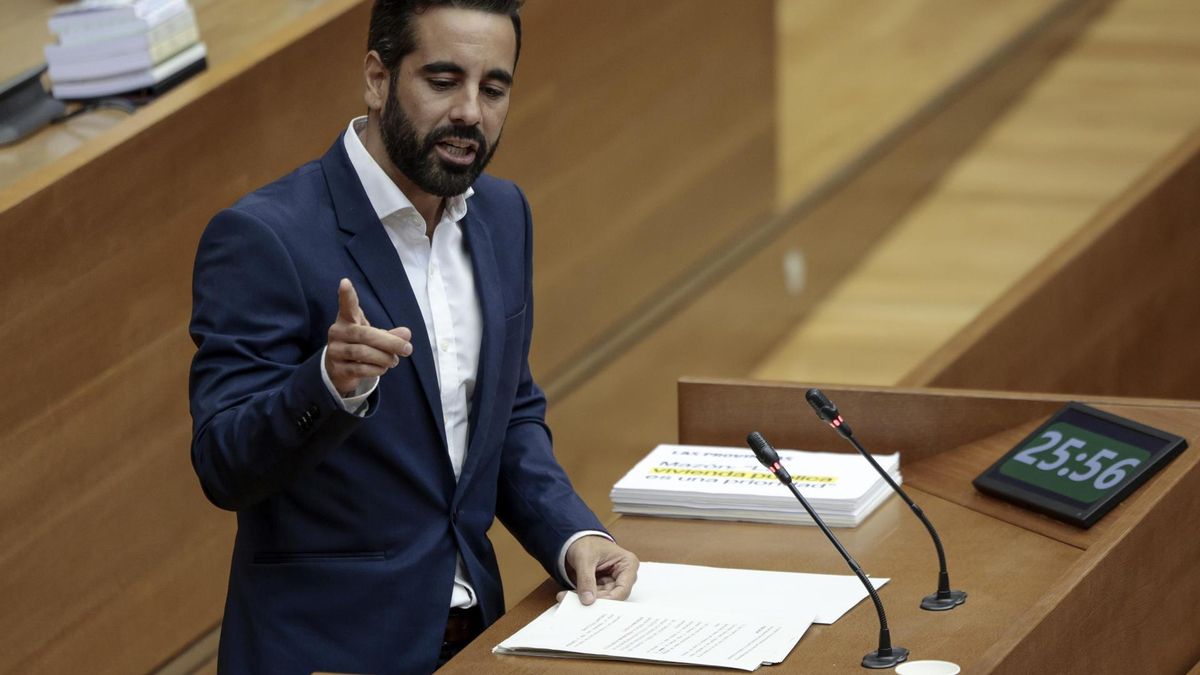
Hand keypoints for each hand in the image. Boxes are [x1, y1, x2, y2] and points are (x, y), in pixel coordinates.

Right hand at [325, 278, 411, 395]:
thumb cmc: (360, 345)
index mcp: (347, 320)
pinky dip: (376, 369)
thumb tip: (407, 334)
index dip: (346, 295)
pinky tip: (382, 368)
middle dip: (390, 342)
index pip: (347, 306)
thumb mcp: (375, 337)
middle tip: (407, 349)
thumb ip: (391, 335)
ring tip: (394, 360)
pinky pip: (360, 369)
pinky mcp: (337, 368)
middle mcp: (337, 333)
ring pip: (363, 353)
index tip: (345, 282)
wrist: (338, 369)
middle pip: (364, 335)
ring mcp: (335, 351)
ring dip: (384, 358)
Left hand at [562, 536, 638, 605]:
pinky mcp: (602, 586)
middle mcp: (624, 575)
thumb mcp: (585, 558)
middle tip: (578, 602)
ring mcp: (613, 581)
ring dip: (586, 600)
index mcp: (628, 564)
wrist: (575, 540)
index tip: (594, 604)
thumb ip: (586, 579)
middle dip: (595, 600)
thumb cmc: (586, 542)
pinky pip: (594, 597)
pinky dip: (583, 597)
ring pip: (603, 599)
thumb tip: (588, 600)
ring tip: (569, 597)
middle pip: (614, 596)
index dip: (610, 599)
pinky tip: (570, 596)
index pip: (623, 589)